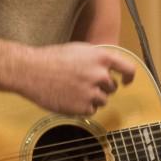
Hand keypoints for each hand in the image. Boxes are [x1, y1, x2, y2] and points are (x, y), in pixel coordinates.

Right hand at [20, 42, 135, 116]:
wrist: (31, 71)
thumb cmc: (52, 58)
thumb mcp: (79, 50)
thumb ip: (97, 59)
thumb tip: (109, 68)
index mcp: (101, 57)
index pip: (128, 68)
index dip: (129, 77)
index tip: (126, 81)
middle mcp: (99, 75)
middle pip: (112, 87)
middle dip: (101, 87)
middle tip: (82, 83)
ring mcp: (92, 92)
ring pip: (102, 101)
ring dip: (92, 98)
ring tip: (73, 90)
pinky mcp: (82, 107)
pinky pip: (91, 110)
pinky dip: (82, 107)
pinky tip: (68, 98)